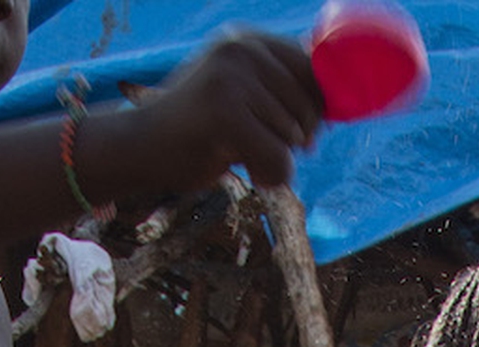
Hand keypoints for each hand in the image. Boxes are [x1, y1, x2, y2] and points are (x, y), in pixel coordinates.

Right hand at [99, 31, 321, 196]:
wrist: (143, 144)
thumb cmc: (199, 128)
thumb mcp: (241, 94)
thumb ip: (279, 88)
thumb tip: (335, 101)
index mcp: (248, 39)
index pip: (314, 72)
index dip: (317, 111)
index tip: (297, 132)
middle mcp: (241, 48)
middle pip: (312, 107)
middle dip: (298, 139)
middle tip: (258, 144)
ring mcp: (232, 76)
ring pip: (296, 137)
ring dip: (276, 159)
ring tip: (237, 151)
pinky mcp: (226, 111)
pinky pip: (281, 158)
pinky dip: (269, 175)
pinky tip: (239, 167)